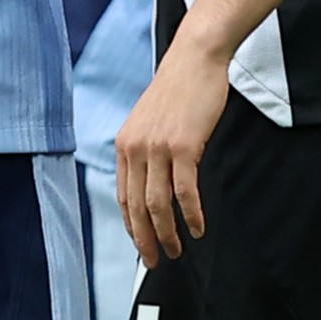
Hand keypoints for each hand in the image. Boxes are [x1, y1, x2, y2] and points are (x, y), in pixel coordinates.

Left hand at [114, 41, 234, 266]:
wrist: (194, 59)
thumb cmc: (178, 89)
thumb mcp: (149, 121)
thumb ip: (146, 150)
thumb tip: (151, 182)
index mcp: (124, 145)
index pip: (123, 197)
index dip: (132, 226)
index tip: (141, 246)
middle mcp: (135, 149)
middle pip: (137, 207)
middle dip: (146, 239)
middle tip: (156, 261)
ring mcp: (158, 148)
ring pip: (158, 204)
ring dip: (167, 233)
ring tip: (177, 250)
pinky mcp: (183, 146)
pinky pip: (184, 190)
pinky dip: (190, 214)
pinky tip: (197, 228)